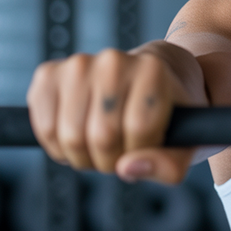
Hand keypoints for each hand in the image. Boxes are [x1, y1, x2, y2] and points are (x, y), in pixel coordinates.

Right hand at [26, 47, 206, 184]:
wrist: (155, 77)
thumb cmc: (171, 114)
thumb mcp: (187, 143)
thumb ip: (168, 165)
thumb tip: (127, 169)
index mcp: (152, 71)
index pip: (138, 130)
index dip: (141, 152)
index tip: (148, 144)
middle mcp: (113, 61)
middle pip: (101, 137)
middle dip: (111, 160)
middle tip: (122, 150)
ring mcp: (78, 64)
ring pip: (69, 137)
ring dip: (84, 157)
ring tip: (103, 144)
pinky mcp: (49, 73)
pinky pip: (43, 128)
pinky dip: (58, 146)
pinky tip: (79, 135)